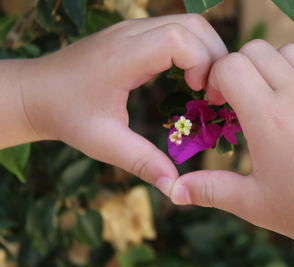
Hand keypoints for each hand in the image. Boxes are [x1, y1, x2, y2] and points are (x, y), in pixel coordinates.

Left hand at [18, 14, 226, 194]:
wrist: (37, 92)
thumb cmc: (66, 115)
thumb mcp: (103, 143)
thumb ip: (142, 162)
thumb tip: (175, 187)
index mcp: (121, 57)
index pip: (177, 39)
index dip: (201, 62)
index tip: (199, 92)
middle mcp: (129, 34)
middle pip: (191, 25)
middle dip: (214, 55)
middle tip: (212, 91)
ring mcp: (132, 29)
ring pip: (187, 24)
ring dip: (207, 50)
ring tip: (205, 85)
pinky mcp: (134, 33)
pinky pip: (175, 30)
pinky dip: (193, 49)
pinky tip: (189, 76)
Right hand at [171, 40, 293, 241]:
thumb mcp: (251, 201)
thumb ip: (210, 190)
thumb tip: (175, 191)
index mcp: (267, 116)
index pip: (230, 66)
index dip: (217, 79)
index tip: (219, 101)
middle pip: (257, 50)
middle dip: (242, 68)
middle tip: (243, 96)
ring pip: (292, 52)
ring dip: (275, 66)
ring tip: (274, 95)